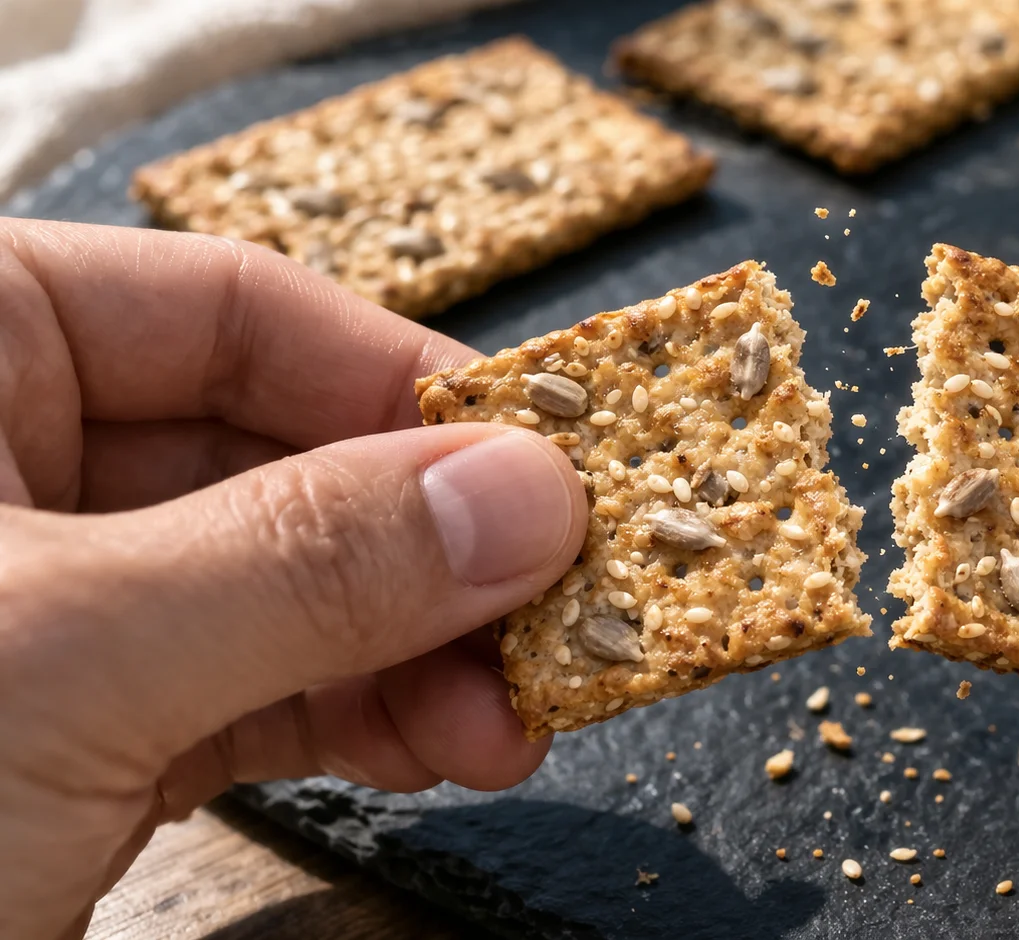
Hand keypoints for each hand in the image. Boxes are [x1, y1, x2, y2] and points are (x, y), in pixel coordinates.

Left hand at [0, 220, 587, 938]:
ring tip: (515, 712)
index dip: (403, 383)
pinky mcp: (85, 724)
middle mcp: (6, 458)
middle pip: (287, 454)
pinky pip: (265, 683)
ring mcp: (57, 599)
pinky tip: (446, 742)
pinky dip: (365, 713)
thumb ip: (305, 560)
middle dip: (430, 548)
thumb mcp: (62, 650)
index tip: (540, 467)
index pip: (233, 307)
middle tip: (551, 611)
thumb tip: (520, 493)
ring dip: (420, 646)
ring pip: (293, 581)